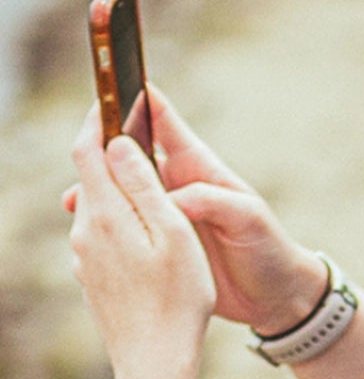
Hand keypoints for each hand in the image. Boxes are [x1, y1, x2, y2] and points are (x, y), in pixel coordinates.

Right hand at [66, 88, 328, 337]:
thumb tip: (171, 196)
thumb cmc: (269, 249)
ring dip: (96, 193)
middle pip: (128, 154)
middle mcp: (175, 183)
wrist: (276, 298)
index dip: (135, 97)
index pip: (160, 119)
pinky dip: (106, 228)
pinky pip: (126, 228)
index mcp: (197, 166)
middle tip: (76, 149)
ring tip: (73, 202)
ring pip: (120, 193)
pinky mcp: (161, 243)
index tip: (110, 80)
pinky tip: (88, 236)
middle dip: (100, 147)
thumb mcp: (248, 218)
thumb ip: (212, 200)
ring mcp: (165, 213)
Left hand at [70, 102, 216, 378]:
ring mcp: (83, 259)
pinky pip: (103, 241)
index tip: (114, 101)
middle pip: (91, 178)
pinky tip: (149, 249)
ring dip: (122, 198)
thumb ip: (144, 184)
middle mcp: (84, 232)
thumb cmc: (178, 300)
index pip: (88, 148)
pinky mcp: (91, 281)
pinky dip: (123, 231)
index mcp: (105, 213)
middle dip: (114, 159)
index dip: (100, 119)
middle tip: (143, 145)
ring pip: (98, 211)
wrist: (155, 365)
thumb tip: (118, 143)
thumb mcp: (174, 233)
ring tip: (154, 203)